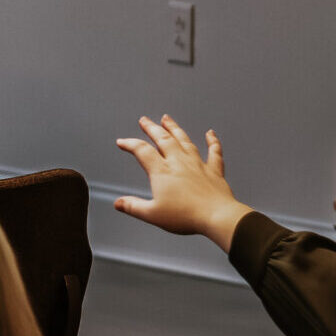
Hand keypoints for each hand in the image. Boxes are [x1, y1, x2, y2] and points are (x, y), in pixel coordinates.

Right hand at [112, 114, 250, 251]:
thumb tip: (118, 203)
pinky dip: (212, 141)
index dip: (130, 144)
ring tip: (167, 119)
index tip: (122, 142)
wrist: (217, 216)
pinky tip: (211, 133)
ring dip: (174, 128)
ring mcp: (197, 164)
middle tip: (144, 120)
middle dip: (151, 128)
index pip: (142, 151)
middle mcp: (179, 162)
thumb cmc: (186, 216)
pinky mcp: (213, 170)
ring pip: (184, 140)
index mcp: (162, 171)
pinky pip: (214, 151)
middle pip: (163, 139)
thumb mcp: (152, 214)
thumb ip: (134, 207)